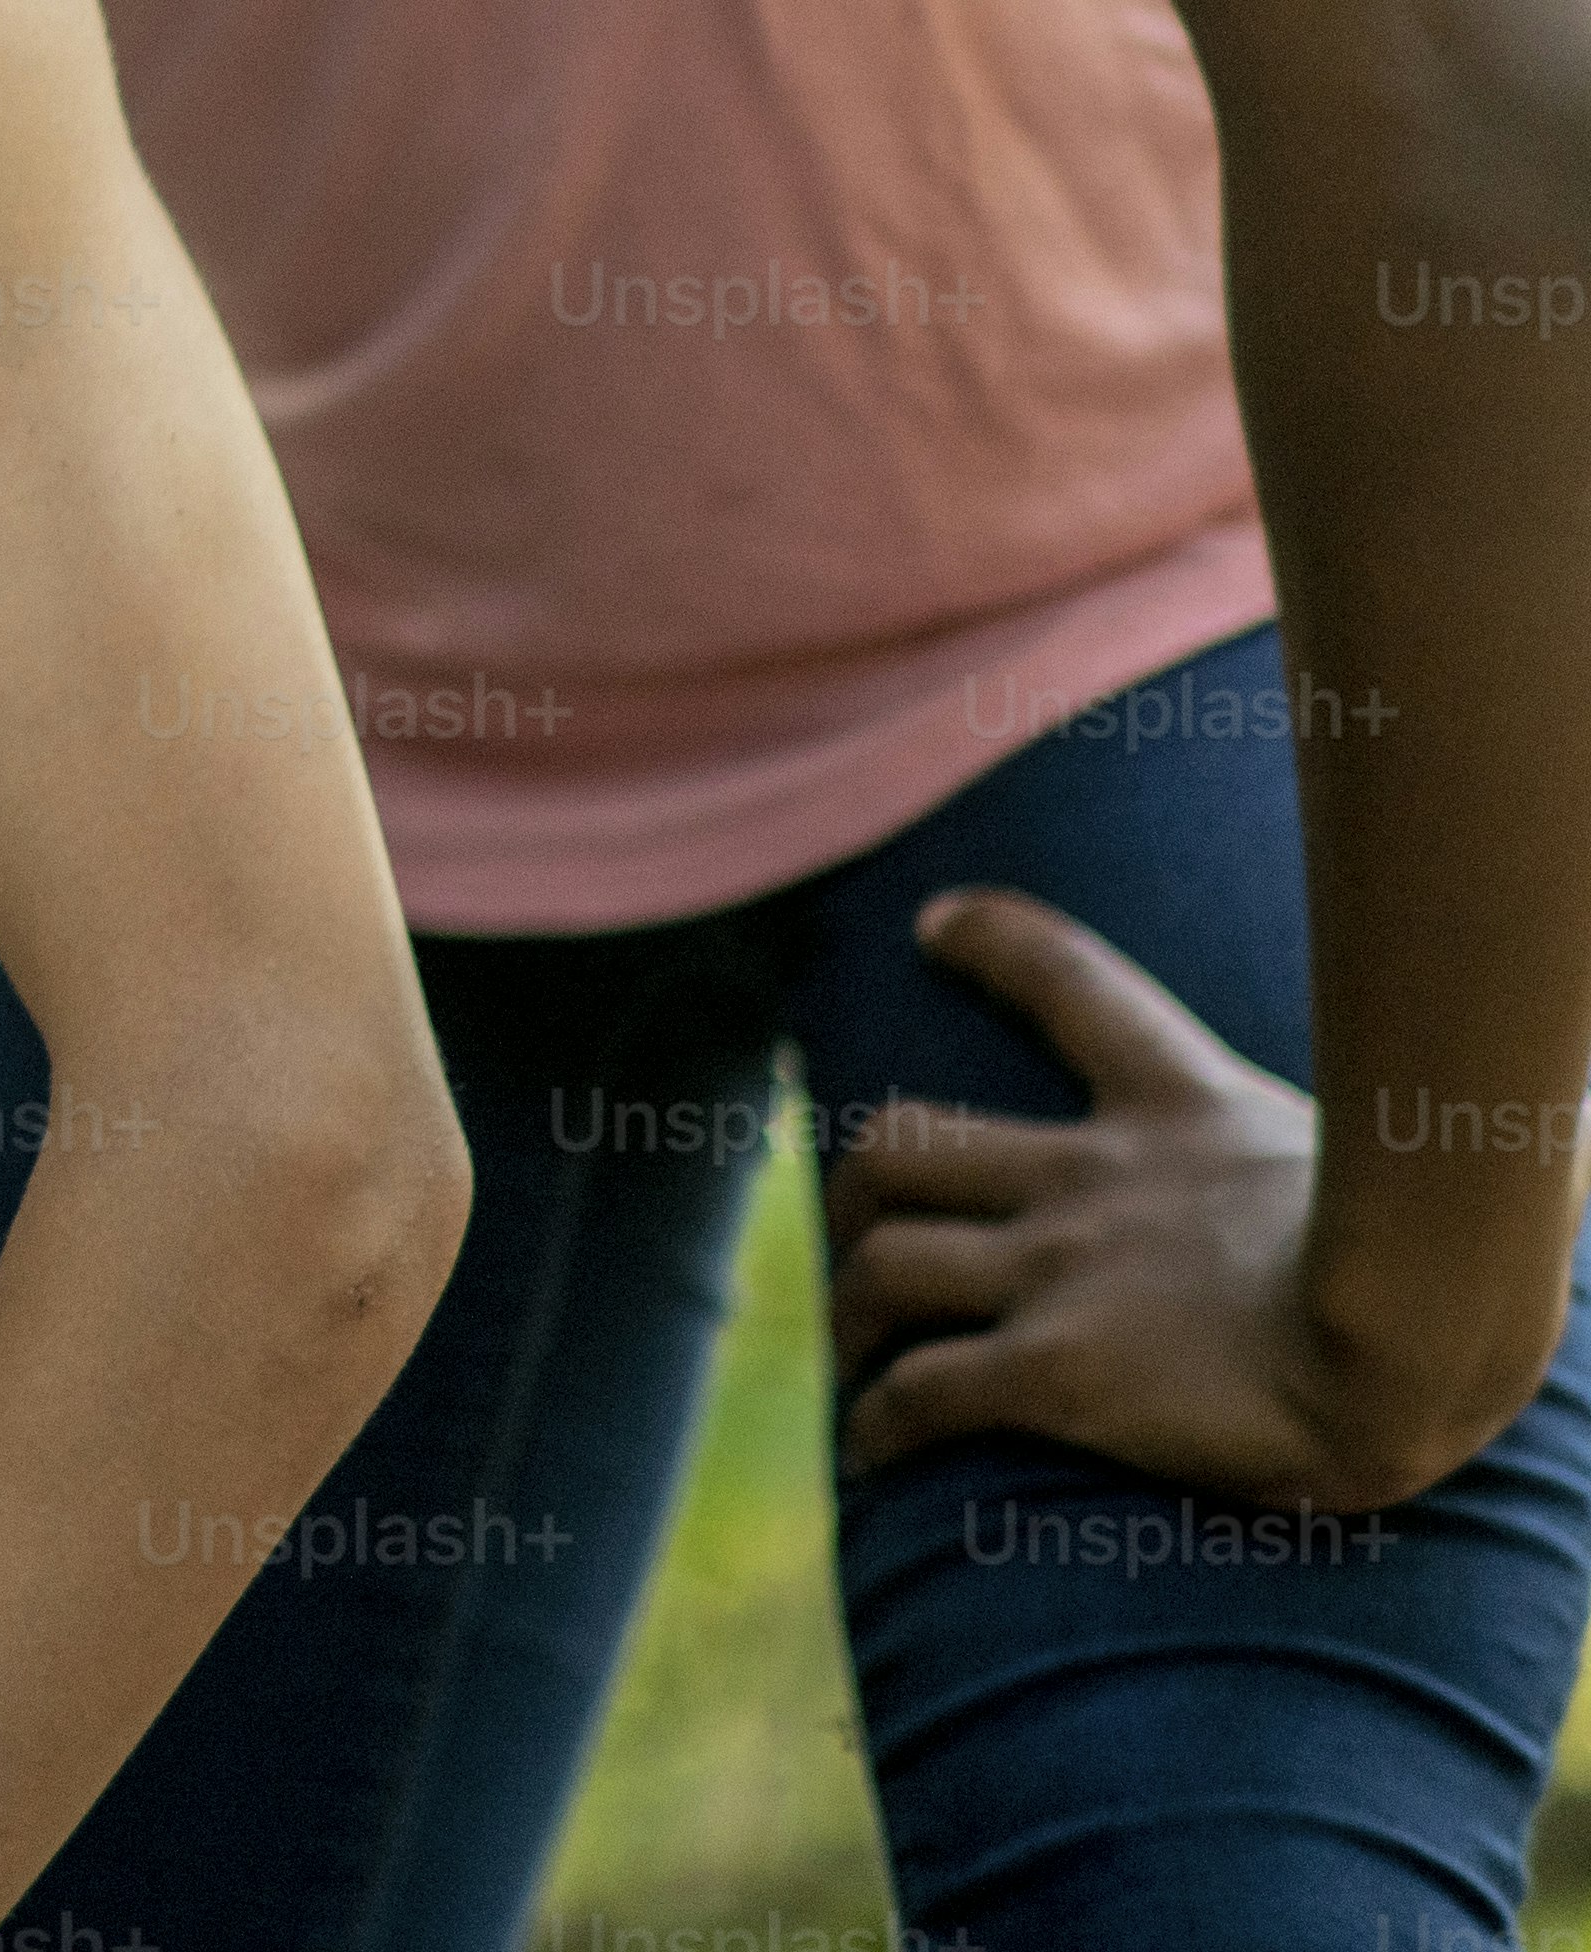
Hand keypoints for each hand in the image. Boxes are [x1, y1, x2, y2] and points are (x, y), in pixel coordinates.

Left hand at [822, 890, 1529, 1507]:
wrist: (1425, 1341)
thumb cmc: (1455, 1259)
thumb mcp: (1416, 1156)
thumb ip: (1423, 1124)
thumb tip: (1542, 1095)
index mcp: (1183, 1113)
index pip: (1071, 982)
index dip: (994, 941)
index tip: (936, 922)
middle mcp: (1090, 1183)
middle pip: (900, 1141)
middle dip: (853, 1187)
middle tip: (860, 1236)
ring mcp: (1062, 1275)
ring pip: (883, 1262)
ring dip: (854, 1310)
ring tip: (861, 1355)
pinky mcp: (1057, 1372)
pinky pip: (924, 1392)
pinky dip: (880, 1421)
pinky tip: (875, 1452)